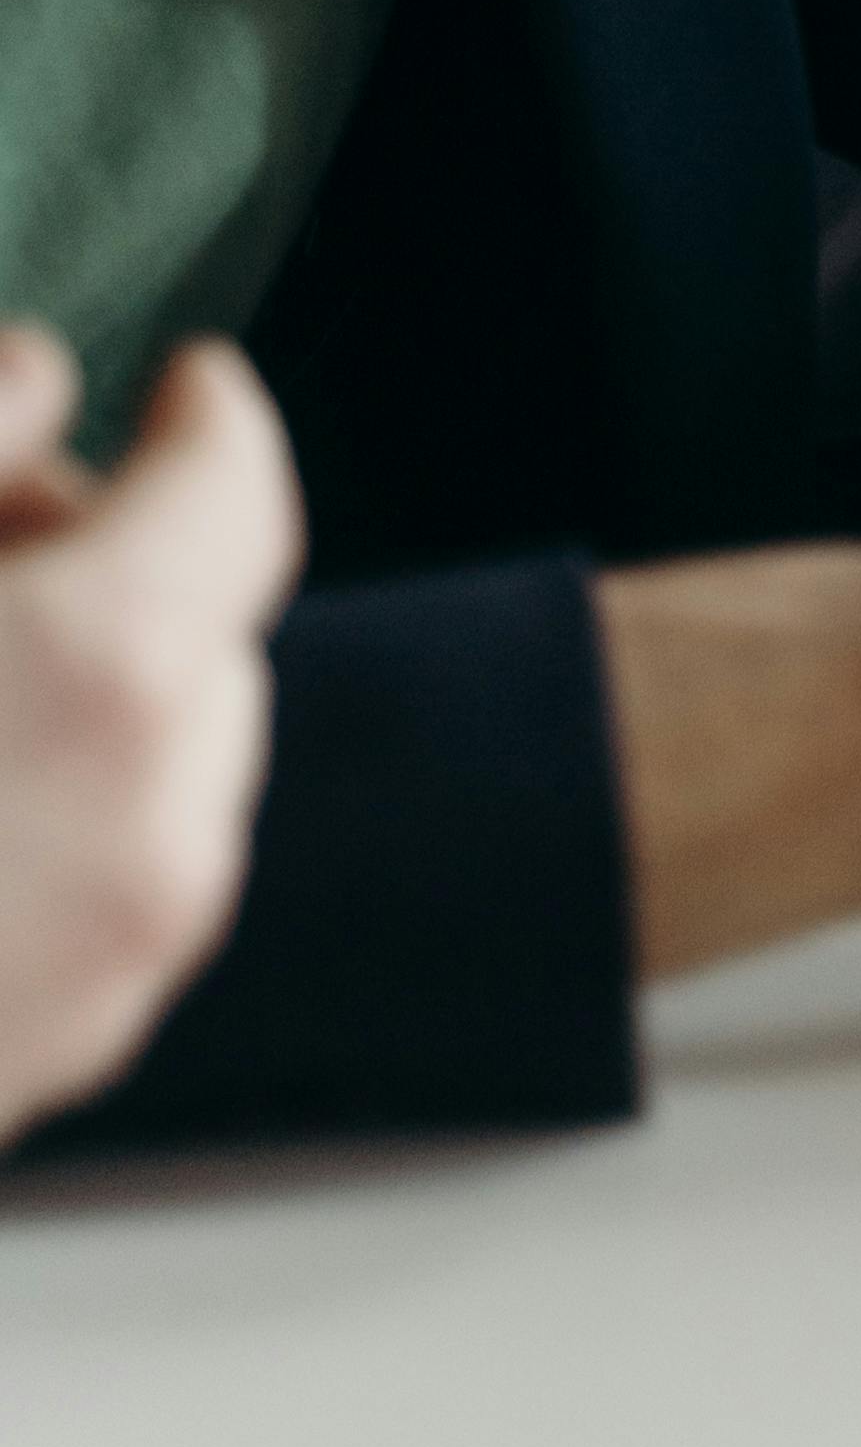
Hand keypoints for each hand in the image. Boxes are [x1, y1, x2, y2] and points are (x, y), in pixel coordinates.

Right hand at [0, 327, 302, 1142]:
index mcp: (109, 673)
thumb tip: (40, 383)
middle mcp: (152, 832)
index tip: (184, 382)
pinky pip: (101, 886)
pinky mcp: (44, 1064)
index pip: (236, 491)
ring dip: (81, 696)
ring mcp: (108, 975)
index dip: (209, 419)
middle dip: (111, 565)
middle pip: (199, 635)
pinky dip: (48, 813)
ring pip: (155, 769)